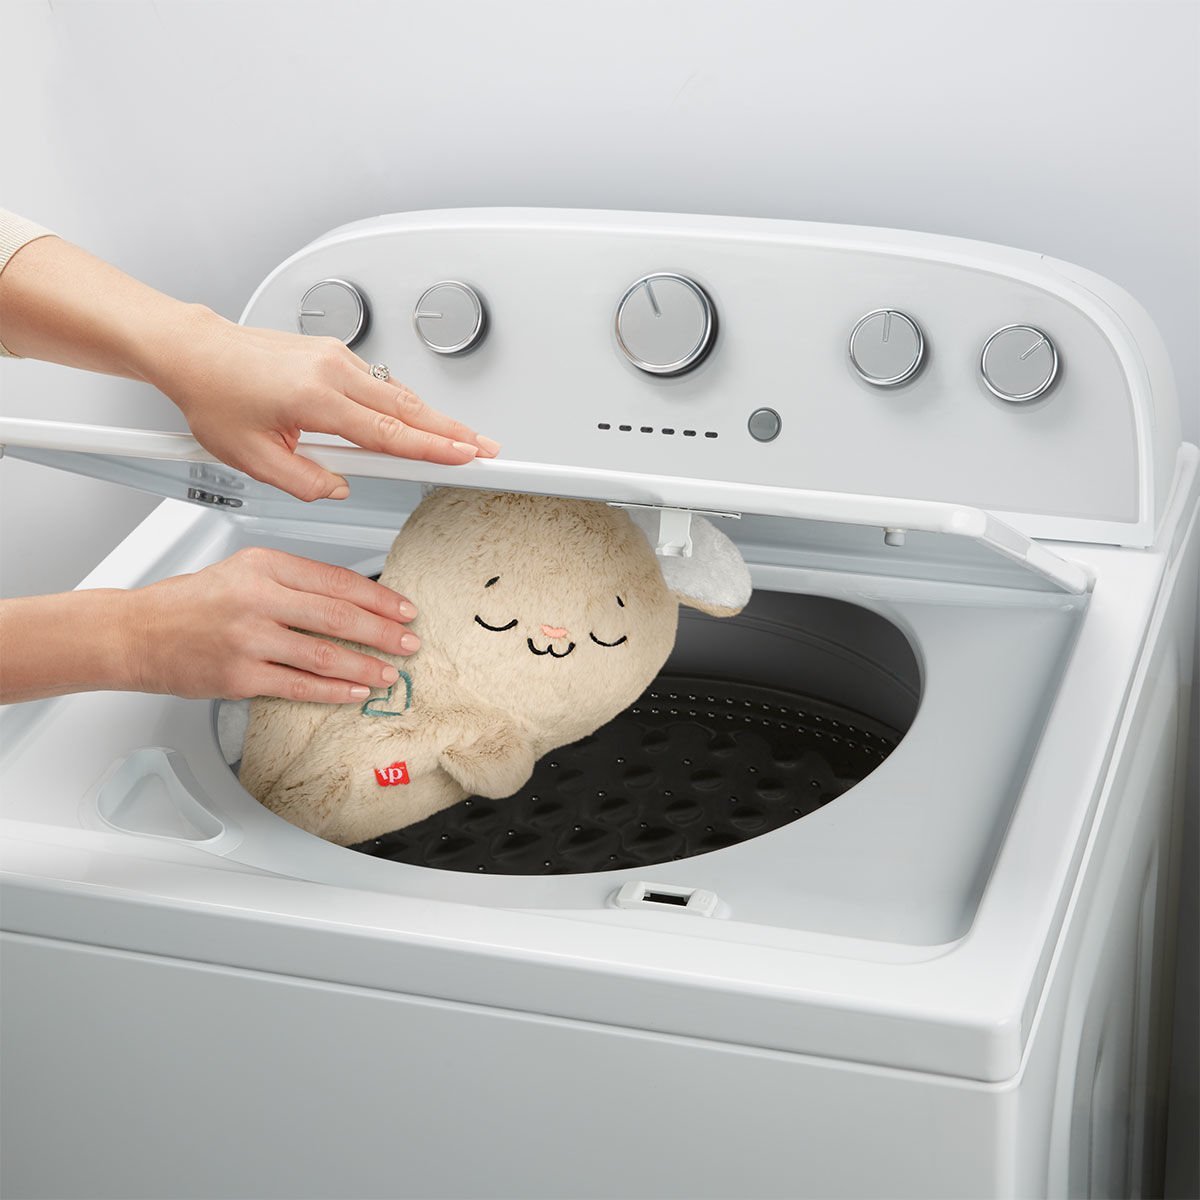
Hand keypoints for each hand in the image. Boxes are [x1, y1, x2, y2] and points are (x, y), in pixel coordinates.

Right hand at [125, 547, 419, 701]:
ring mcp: (248, 639)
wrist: (136, 633)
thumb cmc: (192, 602)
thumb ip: (294, 582)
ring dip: (366, 666)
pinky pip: (299, 687)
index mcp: (264, 566)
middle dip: (384, 632)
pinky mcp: (239, 676)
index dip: (379, 597)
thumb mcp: (244, 572)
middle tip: (409, 643)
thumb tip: (353, 602)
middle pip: (339, 617)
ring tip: (390, 673)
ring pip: (324, 655)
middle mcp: (258, 599)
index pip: (337, 580)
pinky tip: (356, 692)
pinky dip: (334, 692)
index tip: (404, 608)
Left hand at [150, 309, 499, 501]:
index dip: (435, 447)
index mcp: (315, 398)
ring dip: (432, 418)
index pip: (389, 432)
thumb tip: (338, 488)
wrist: (194, 351)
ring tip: (460, 440)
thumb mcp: (250, 458)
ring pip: (398, 394)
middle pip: (410, 408)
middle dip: (454, 430)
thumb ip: (303, 481)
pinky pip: (381, 383)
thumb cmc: (214, 395)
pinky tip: (415, 420)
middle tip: (487, 448)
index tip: (468, 456)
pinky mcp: (334, 353)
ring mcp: (336, 356)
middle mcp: (332, 370)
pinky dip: (403, 403)